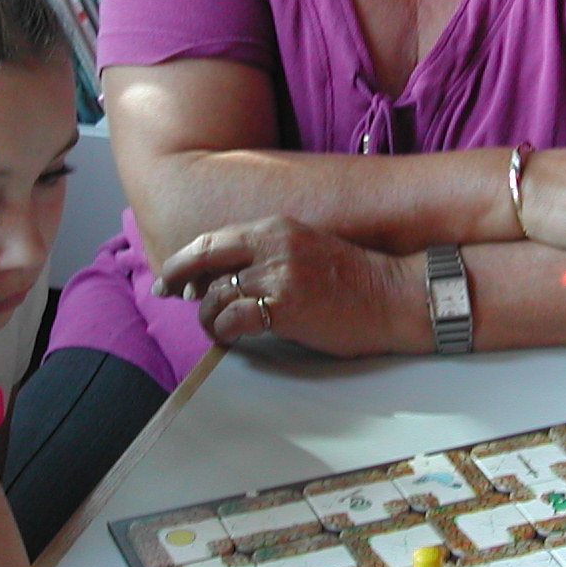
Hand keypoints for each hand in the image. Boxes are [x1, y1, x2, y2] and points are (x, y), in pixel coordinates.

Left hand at [154, 216, 413, 358]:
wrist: (395, 295)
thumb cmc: (354, 281)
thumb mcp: (305, 250)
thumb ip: (267, 256)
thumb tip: (224, 279)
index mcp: (276, 227)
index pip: (213, 240)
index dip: (183, 260)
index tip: (170, 277)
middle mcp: (272, 244)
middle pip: (204, 259)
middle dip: (178, 279)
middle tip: (170, 296)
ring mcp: (278, 274)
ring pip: (216, 294)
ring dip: (207, 316)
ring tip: (215, 329)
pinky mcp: (286, 305)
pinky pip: (234, 319)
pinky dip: (223, 331)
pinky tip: (229, 339)